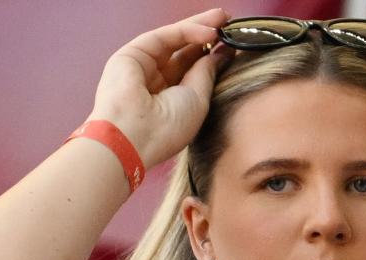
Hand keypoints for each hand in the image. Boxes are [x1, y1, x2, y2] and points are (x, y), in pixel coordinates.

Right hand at [88, 8, 233, 169]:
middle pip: (185, 53)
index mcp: (170, 103)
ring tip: (224, 18)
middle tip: (230, 22)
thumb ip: (207, 72)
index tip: (234, 43)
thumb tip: (222, 52)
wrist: (133, 136)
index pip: (194, 72)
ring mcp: (142, 69)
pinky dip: (187, 31)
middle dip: (208, 36)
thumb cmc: (167, 129)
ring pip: (174, 41)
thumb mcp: (198, 99)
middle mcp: (155, 84)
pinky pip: (164, 37)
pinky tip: (210, 31)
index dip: (213, 55)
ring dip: (200, 27)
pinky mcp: (131, 55)